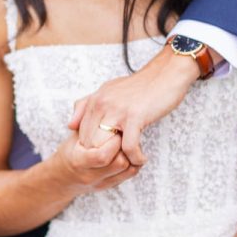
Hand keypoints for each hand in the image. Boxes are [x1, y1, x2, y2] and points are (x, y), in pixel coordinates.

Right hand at [51, 130, 138, 194]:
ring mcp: (101, 183)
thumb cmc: (70, 151)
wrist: (62, 178)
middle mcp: (90, 175)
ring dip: (132, 153)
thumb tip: (98, 107)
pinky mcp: (109, 185)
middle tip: (127, 133)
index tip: (116, 129)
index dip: (112, 142)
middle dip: (125, 146)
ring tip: (129, 140)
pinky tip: (131, 151)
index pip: (102, 156)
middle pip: (119, 163)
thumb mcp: (74, 136)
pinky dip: (134, 161)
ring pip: (127, 169)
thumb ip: (84, 122)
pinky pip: (130, 174)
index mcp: (78, 161)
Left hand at [68, 43, 199, 166]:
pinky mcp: (134, 117)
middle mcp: (101, 105)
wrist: (166, 73)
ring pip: (106, 147)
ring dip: (118, 160)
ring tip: (128, 162)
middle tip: (117, 163)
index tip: (105, 156)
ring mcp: (117, 111)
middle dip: (103, 158)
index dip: (91, 150)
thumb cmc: (140, 85)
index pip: (81, 134)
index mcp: (95, 100)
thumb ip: (86, 106)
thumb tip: (70, 125)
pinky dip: (135, 158)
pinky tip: (141, 158)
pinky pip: (129, 147)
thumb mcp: (108, 91)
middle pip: (91, 143)